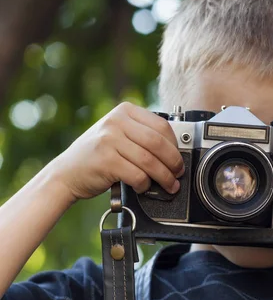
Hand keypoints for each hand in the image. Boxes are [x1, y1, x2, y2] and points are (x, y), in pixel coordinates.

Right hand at [50, 102, 183, 201]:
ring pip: (150, 161)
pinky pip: (137, 175)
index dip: (175, 144)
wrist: (66, 173)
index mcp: (124, 111)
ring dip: (164, 177)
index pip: (161, 125)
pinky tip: (144, 187)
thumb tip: (175, 151)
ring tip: (169, 185)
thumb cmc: (97, 156)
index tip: (179, 157)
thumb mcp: (118, 134)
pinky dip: (145, 184)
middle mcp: (116, 122)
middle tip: (178, 173)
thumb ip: (142, 135)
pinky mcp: (106, 160)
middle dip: (174, 162)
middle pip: (158, 143)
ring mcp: (109, 140)